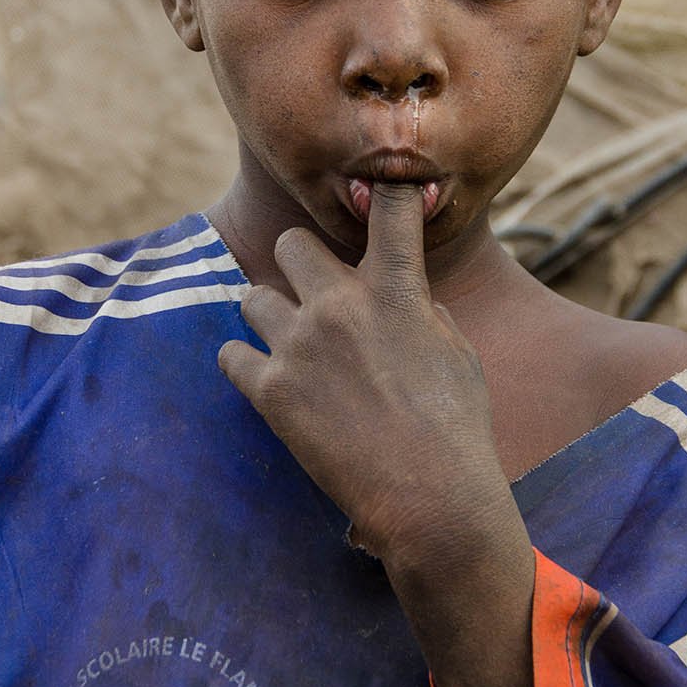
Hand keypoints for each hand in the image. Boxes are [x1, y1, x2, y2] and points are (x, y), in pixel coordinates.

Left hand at [218, 184, 509, 566]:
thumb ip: (422, 311)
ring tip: (289, 348)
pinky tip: (269, 384)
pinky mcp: (271, 390)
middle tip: (312, 296)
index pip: (387, 208)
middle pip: (289, 243)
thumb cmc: (456, 428)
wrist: (431, 497)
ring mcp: (301, 345)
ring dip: (269, 317)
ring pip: (252, 297)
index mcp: (396, 289)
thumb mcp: (457, 352)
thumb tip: (406, 298)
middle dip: (299, 265)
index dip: (381, 189)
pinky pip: (230, 356)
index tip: (375, 189)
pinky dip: (245, 367)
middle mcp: (341, 304)